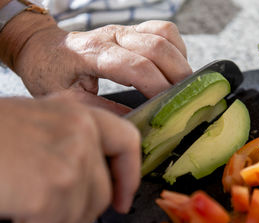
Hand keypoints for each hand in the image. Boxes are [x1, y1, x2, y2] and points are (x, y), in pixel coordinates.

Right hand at [0, 94, 140, 222]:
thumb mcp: (35, 124)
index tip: (122, 199)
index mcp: (77, 114)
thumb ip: (70, 140)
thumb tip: (96, 175)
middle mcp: (80, 131)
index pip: (127, 142)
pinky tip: (4, 221)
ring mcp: (69, 159)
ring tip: (17, 215)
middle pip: (101, 193)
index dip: (129, 175)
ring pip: (79, 217)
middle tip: (43, 220)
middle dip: (74, 217)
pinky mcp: (50, 188)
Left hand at [1, 14, 191, 114]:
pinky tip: (172, 67)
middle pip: (158, 48)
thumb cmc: (51, 72)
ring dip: (179, 60)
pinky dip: (176, 48)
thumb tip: (136, 122)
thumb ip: (105, 111)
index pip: (137, 67)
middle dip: (177, 75)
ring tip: (181, 84)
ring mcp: (124, 30)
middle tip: (183, 99)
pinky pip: (165, 31)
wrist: (42, 48)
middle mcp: (112, 36)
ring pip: (165, 35)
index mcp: (94, 52)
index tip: (168, 107)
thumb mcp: (70, 99)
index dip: (158, 87)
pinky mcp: (132, 30)